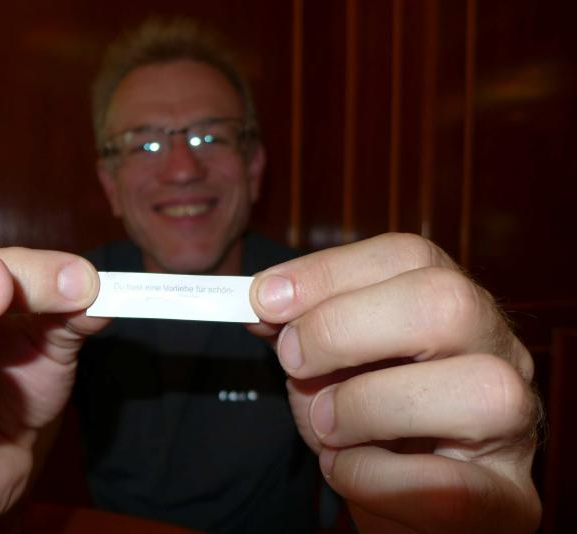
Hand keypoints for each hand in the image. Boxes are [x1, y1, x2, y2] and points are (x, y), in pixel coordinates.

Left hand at [250, 233, 540, 532]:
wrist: (402, 499)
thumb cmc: (364, 423)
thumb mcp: (323, 366)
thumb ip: (298, 329)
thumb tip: (262, 300)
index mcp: (451, 304)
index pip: (406, 255)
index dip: (329, 271)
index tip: (265, 298)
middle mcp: (497, 350)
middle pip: (447, 302)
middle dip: (344, 328)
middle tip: (293, 360)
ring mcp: (514, 423)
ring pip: (477, 389)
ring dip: (368, 407)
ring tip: (325, 426)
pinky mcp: (509, 497)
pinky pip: (451, 486)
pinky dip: (374, 477)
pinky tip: (345, 469)